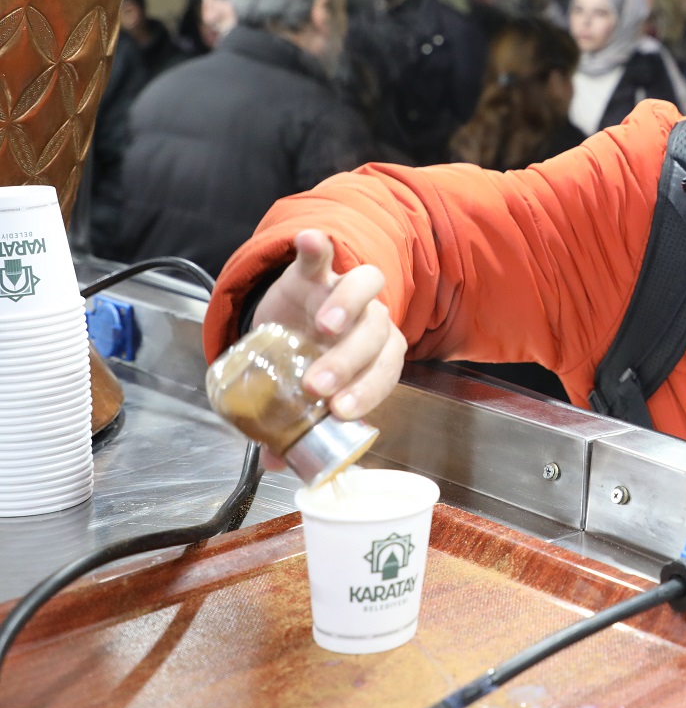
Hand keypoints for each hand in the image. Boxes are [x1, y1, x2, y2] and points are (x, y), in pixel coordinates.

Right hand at [250, 229, 406, 421]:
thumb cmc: (309, 362)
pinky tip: (308, 244)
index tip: (340, 412)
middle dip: (349, 361)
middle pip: (376, 332)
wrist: (294, 319)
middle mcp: (370, 320)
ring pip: (364, 287)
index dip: (368, 391)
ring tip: (323, 325)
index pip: (386, 370)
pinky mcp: (314, 270)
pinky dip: (318, 248)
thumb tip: (277, 464)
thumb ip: (295, 425)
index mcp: (376, 354)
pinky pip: (323, 254)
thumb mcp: (304, 393)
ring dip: (348, 304)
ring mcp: (344, 291)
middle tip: (317, 384)